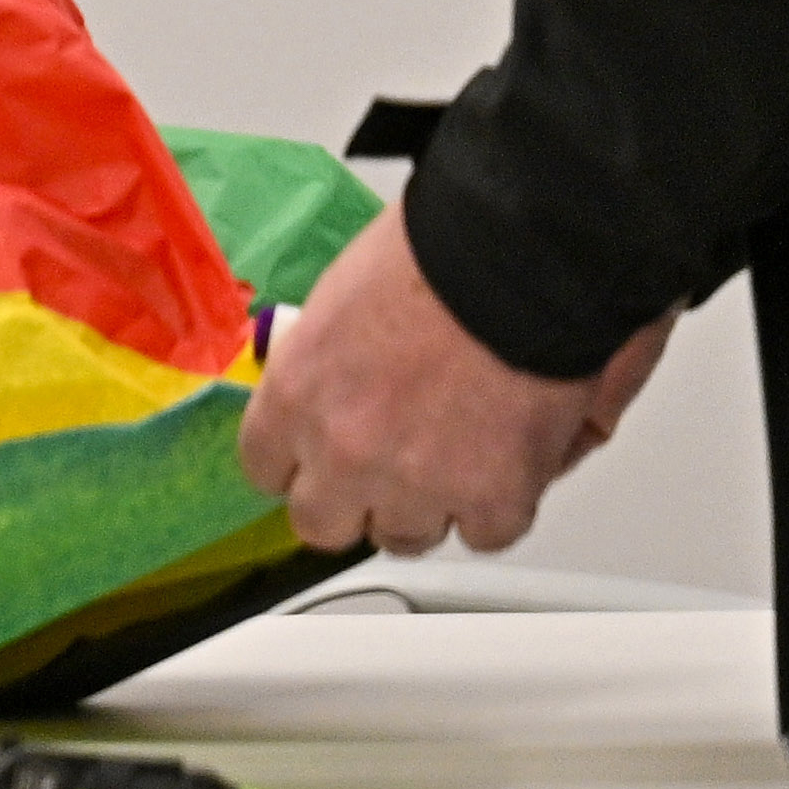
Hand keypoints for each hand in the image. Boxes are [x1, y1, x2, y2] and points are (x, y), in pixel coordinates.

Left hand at [238, 215, 674, 556]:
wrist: (524, 255)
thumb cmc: (441, 251)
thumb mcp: (341, 300)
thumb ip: (328, 366)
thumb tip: (337, 390)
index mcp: (297, 393)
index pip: (265, 468)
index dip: (299, 463)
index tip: (318, 455)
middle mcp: (345, 450)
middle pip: (322, 523)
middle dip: (352, 501)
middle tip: (384, 471)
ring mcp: (418, 483)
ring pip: (403, 536)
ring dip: (426, 507)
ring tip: (455, 461)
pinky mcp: (493, 498)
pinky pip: (484, 535)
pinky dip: (498, 507)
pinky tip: (506, 466)